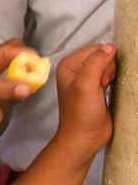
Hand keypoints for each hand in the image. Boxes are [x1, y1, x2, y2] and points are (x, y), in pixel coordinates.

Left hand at [54, 43, 115, 164]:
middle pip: (103, 55)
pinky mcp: (98, 87)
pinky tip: (108, 90)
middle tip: (102, 86)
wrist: (85, 137)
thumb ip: (96, 63)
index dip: (104, 61)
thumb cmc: (81, 114)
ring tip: (103, 89)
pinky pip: (111, 74)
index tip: (101, 79)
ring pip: (108, 65)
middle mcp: (77, 69)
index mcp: (69, 64)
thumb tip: (109, 46)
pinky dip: (113, 80)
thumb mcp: (86, 86)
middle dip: (108, 69)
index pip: (95, 48)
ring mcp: (87, 78)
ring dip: (111, 75)